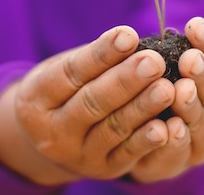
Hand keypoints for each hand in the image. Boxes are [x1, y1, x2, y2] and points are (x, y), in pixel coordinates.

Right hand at [0, 26, 175, 184]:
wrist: (57, 136)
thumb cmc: (70, 88)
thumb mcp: (69, 68)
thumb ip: (96, 57)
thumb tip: (131, 38)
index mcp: (37, 97)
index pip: (71, 72)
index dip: (101, 54)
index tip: (129, 35)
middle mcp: (52, 130)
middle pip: (92, 102)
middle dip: (126, 80)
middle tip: (154, 61)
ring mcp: (78, 154)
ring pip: (113, 128)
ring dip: (142, 108)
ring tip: (166, 88)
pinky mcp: (104, 169)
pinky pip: (127, 154)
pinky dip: (147, 141)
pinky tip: (166, 127)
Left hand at [129, 17, 203, 182]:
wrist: (162, 132)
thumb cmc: (180, 86)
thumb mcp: (194, 64)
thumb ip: (195, 49)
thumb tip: (193, 25)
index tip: (194, 27)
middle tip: (190, 60)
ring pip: (202, 127)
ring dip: (191, 109)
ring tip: (179, 91)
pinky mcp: (181, 165)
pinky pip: (180, 155)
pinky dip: (174, 142)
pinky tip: (167, 127)